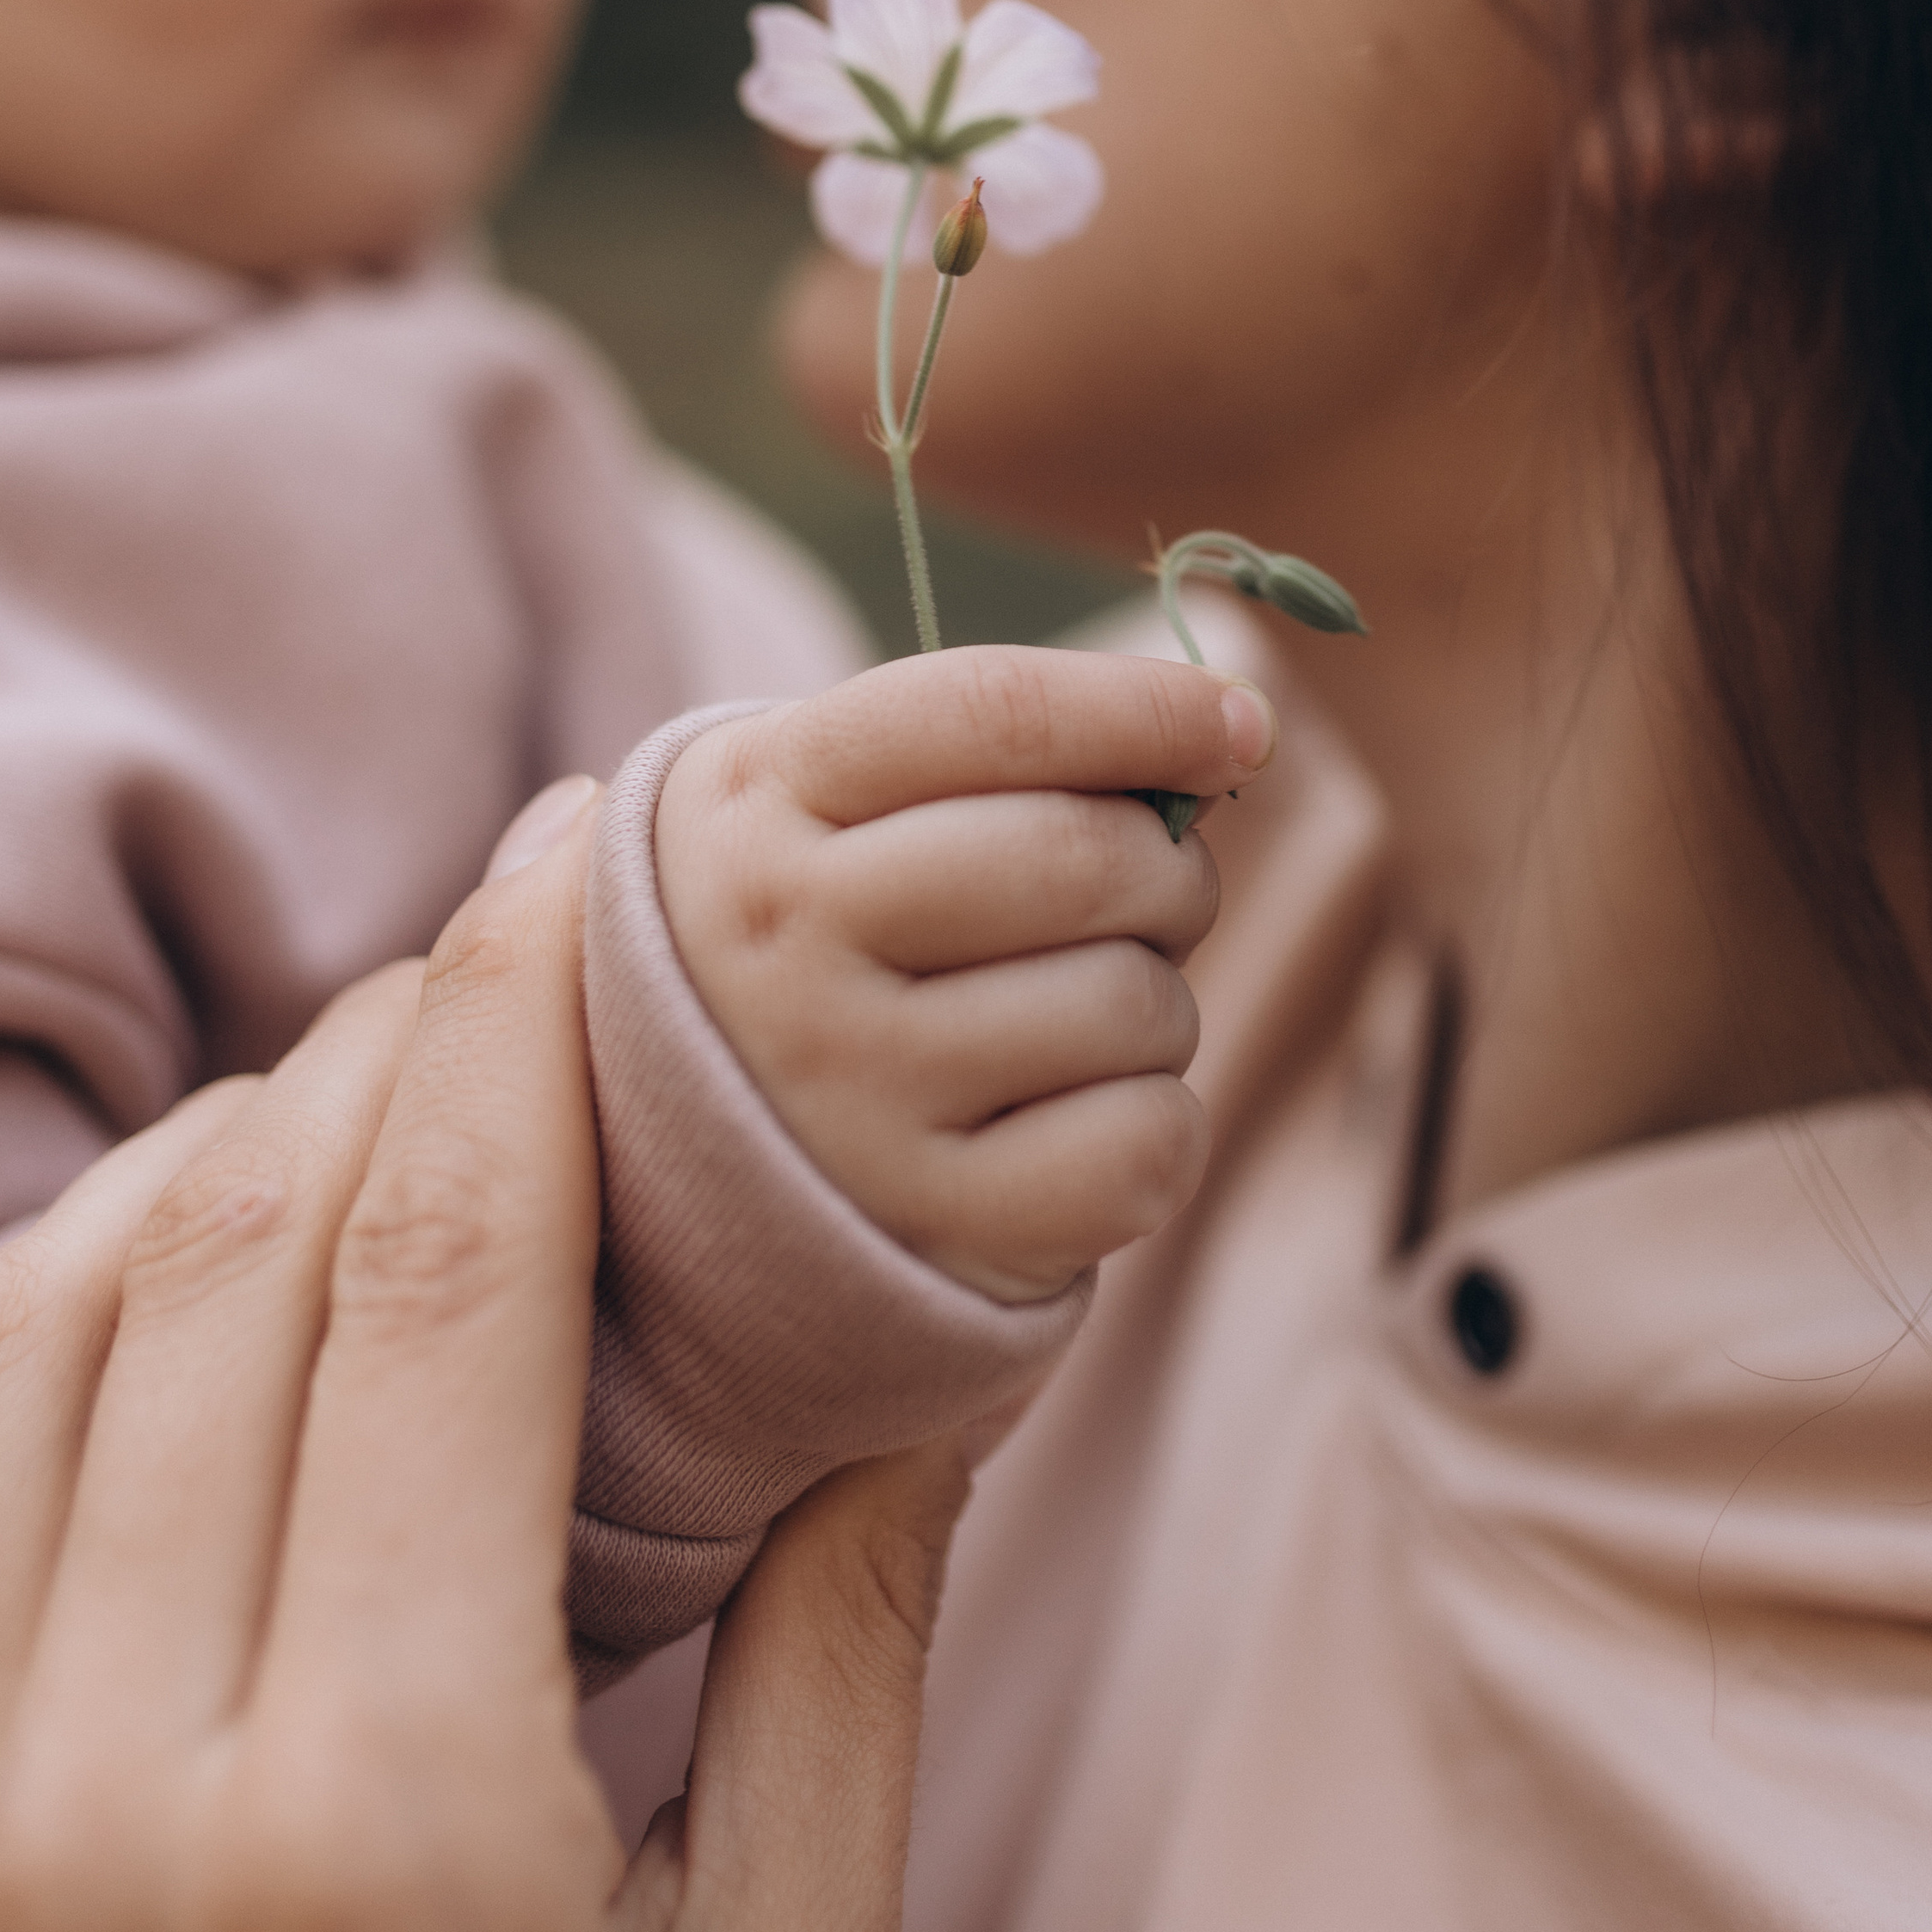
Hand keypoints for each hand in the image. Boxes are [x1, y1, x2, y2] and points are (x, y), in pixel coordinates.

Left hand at [0, 793, 965, 1931]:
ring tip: (376, 1081)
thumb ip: (845, 1657)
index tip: (575, 859)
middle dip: (388, 1041)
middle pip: (239, 1258)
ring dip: (219, 1148)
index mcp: (381, 1839)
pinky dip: (64, 1300)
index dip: (510, 1025)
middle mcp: (104, 1821)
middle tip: (511, 933)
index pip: (432, 1279)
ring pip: (49, 1322)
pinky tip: (201, 1262)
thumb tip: (921, 1351)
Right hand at [654, 645, 1278, 1301]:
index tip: (1241, 721)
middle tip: (1143, 898)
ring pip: (1134, 1001)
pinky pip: (1144, 1143)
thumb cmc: (833, 929)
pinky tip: (1077, 1114)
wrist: (690, 1151)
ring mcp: (850, 1096)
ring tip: (1071, 1018)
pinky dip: (1156, 1122)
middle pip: (1084, 856)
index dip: (1146, 706)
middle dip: (1168, 869)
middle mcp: (784, 945)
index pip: (992, 715)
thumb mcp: (841, 797)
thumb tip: (1233, 729)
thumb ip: (1006, 746)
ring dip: (1156, 1003)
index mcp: (761, 801)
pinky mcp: (930, 1224)